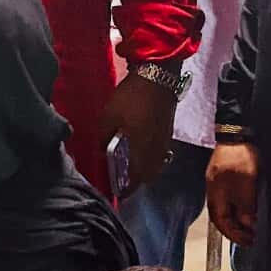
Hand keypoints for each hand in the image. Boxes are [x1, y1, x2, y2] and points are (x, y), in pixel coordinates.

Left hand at [100, 74, 176, 198]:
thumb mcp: (108, 118)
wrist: (158, 77)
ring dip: (145, 170)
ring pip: (156, 165)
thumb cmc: (130, 99)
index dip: (126, 189)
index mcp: (142, 151)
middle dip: (137, 182)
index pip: (136, 180)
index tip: (118, 193)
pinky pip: (160, 154)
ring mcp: (165, 142)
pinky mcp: (168, 132)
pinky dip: (150, 158)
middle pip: (149, 176)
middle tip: (122, 180)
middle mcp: (156, 152)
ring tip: (130, 166)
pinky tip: (139, 150)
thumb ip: (104, 138)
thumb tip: (102, 152)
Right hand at [204, 142, 260, 244]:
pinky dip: (238, 210)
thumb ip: (247, 205)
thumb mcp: (247, 182)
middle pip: (221, 218)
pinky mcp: (225, 178)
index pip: (221, 222)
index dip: (234, 234)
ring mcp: (219, 184)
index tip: (248, 241)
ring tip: (251, 228)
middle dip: (235, 230)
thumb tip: (249, 224)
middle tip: (251, 238)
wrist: (237, 133)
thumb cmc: (240, 155)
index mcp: (216, 193)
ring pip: (226, 209)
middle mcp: (214, 191)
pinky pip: (229, 201)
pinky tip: (247, 211)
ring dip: (237, 221)